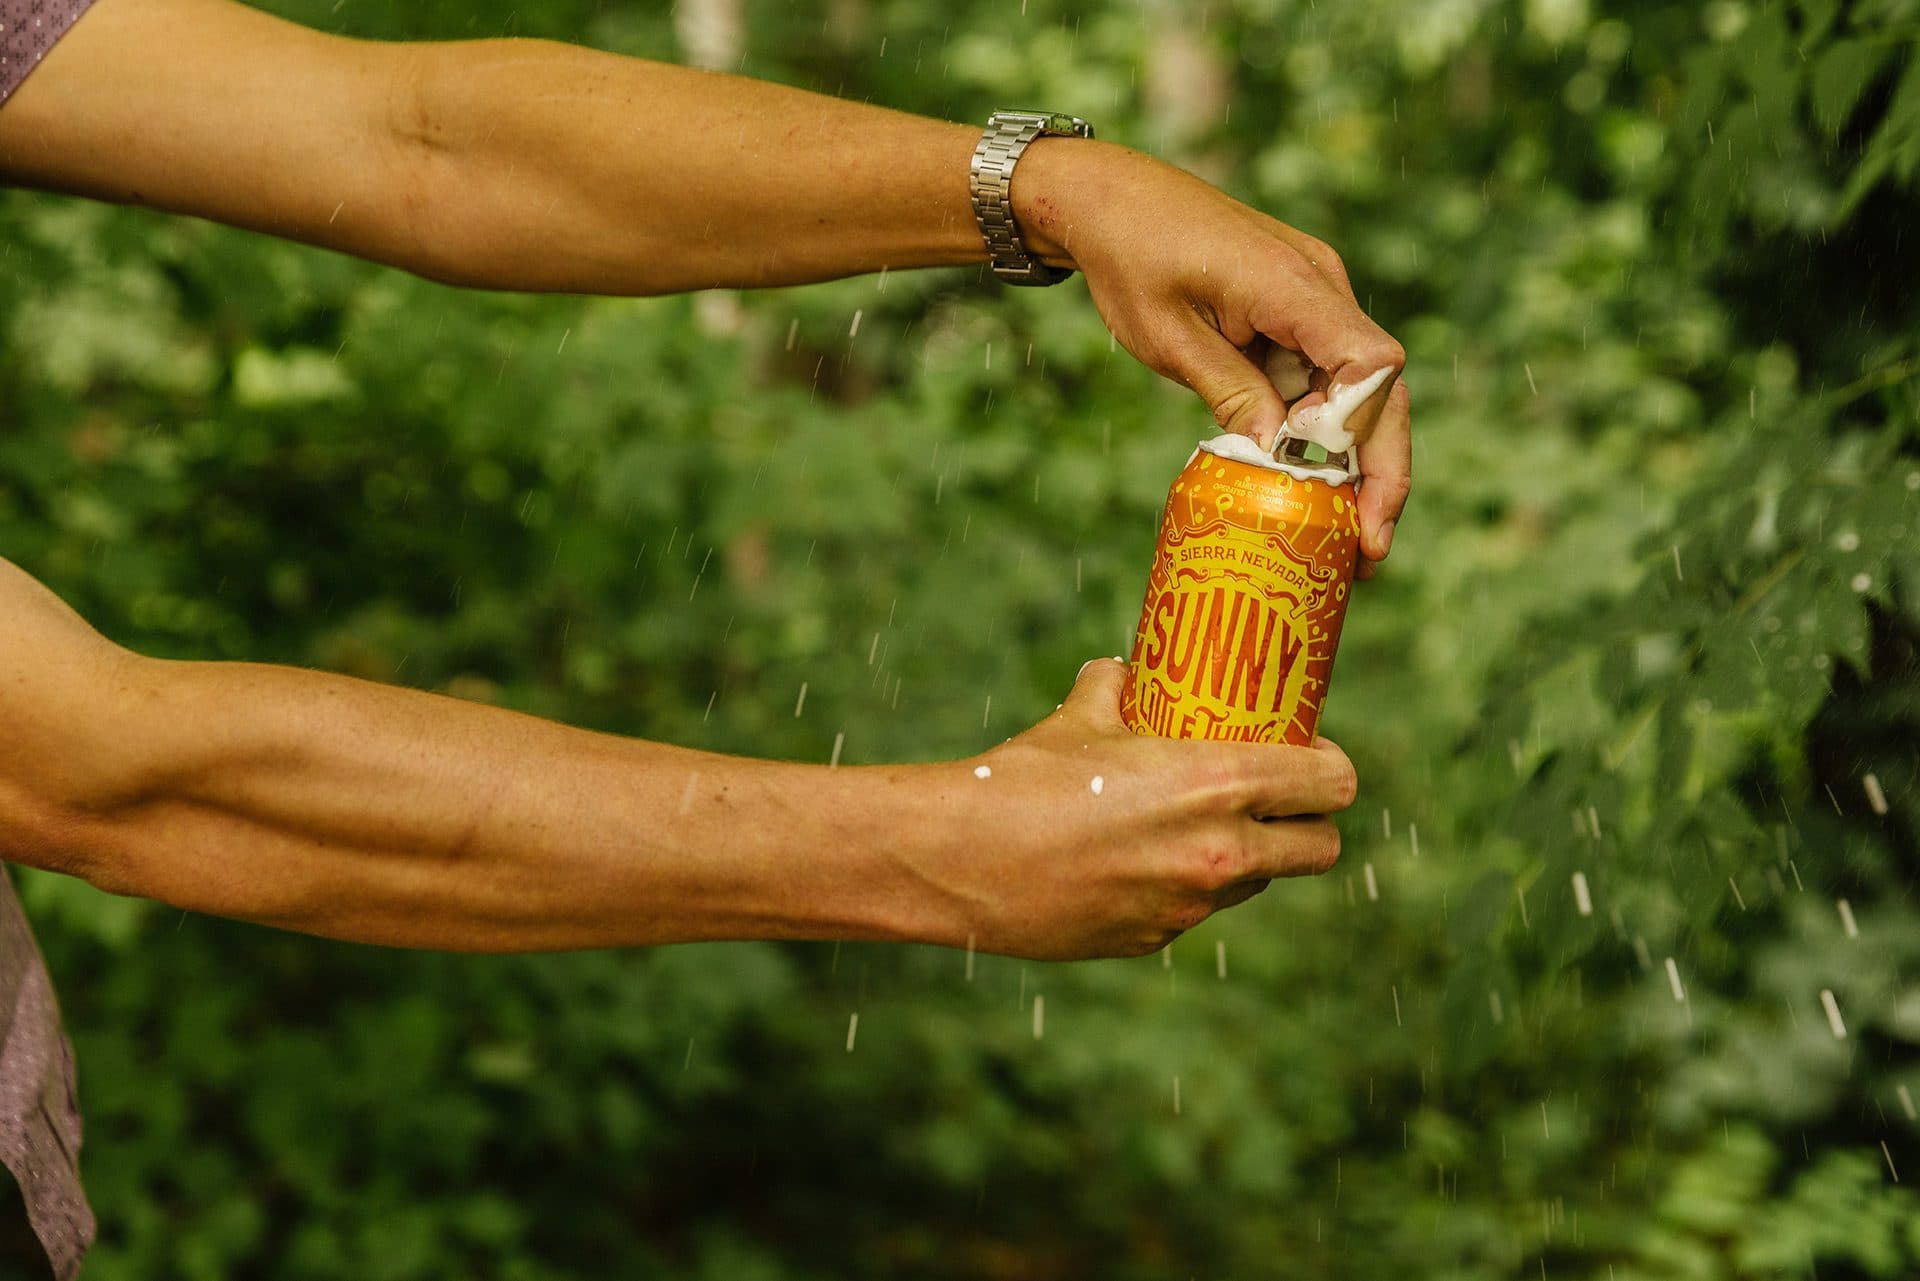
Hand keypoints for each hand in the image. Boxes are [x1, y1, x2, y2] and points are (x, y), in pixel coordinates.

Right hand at [909, 659, 1355, 960]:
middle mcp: (1219, 853)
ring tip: (1200, 824)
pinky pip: (1195, 908)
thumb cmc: (1022, 778)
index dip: (1330, 767)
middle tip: (1277, 798)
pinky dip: (1184, 883)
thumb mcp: (1078, 717)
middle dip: (1310, 823)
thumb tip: (1127, 671)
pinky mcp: (1153, 939)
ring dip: (1248, 854)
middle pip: (1321, 848)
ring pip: (1258, 882)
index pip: (1331, 784)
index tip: (1310, 753)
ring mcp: (1190, 905)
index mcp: (1216, 785)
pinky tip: (1136, 859)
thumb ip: (1117, 689)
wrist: (960, 861)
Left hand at [1013, 141, 1411, 568]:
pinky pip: (1325, 377)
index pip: (1371, 362)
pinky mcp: (1296, 311)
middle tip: (1369, 549)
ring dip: (1355, 462)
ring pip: (1358, 390)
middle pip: (1380, 388)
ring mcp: (1313, 297)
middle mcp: (1321, 286)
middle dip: (1382, 470)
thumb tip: (1280, 460)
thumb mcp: (1170, 339)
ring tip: (1345, 541)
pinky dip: (1322, 433)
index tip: (1349, 493)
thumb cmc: (1131, 257)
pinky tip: (1312, 490)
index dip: (1369, 432)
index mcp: (1293, 284)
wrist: (1108, 199)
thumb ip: (1231, 395)